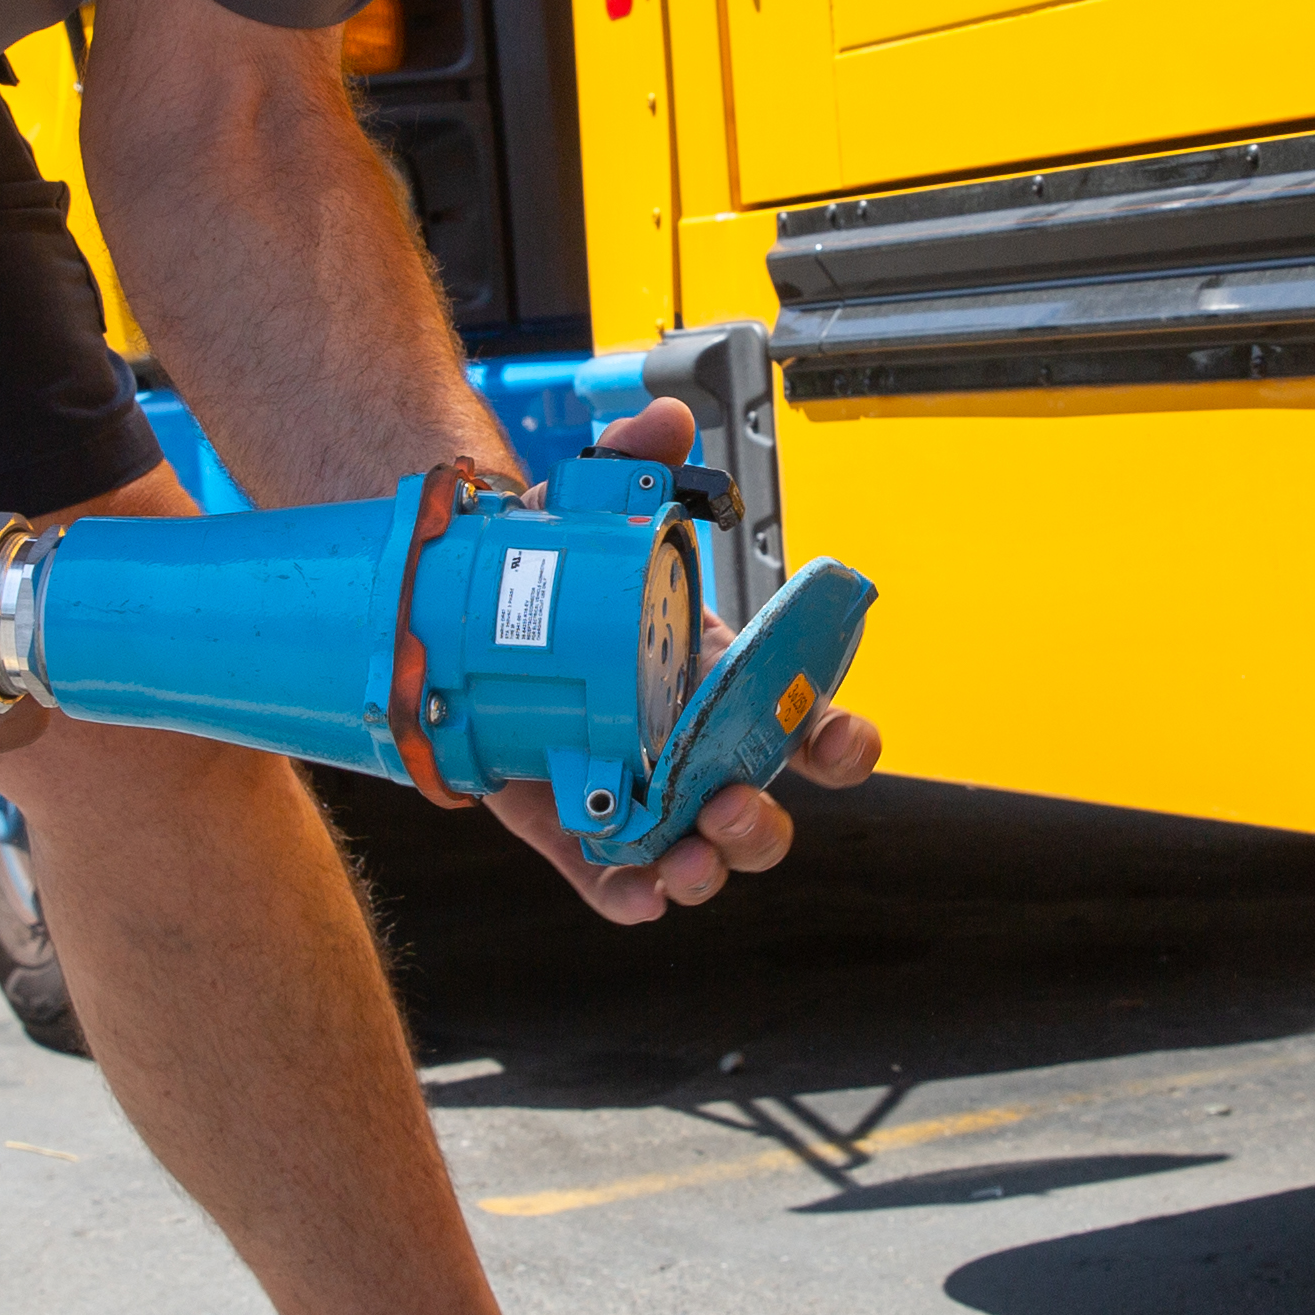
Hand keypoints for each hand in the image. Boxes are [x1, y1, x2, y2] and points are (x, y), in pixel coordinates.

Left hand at [492, 398, 883, 927]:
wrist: (472, 607)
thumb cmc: (563, 567)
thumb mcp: (594, 509)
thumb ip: (635, 460)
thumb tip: (666, 420)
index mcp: (724, 681)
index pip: (807, 722)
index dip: (838, 741)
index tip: (842, 744)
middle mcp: (693, 746)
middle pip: (758, 807)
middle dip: (761, 824)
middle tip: (730, 806)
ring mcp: (639, 791)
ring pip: (698, 853)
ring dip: (705, 868)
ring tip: (682, 862)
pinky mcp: (579, 825)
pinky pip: (617, 879)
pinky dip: (634, 894)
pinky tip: (637, 892)